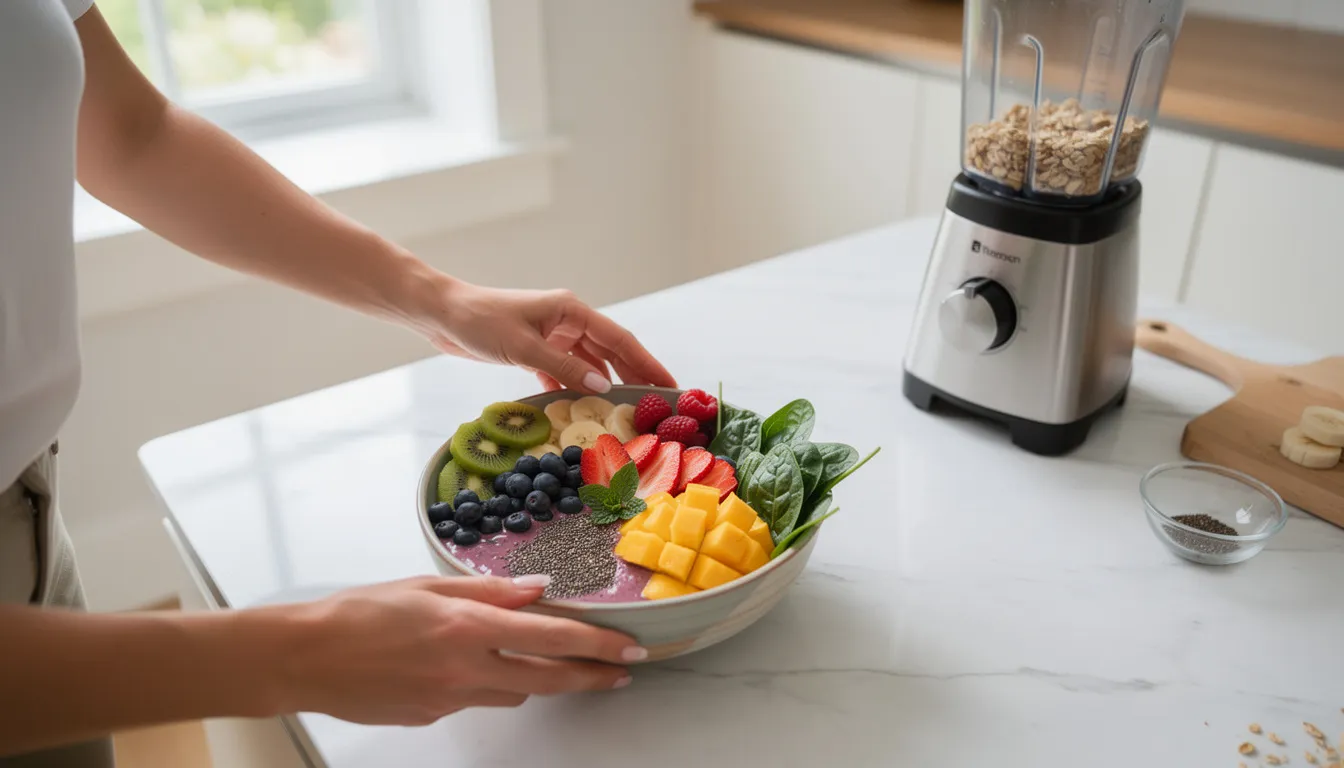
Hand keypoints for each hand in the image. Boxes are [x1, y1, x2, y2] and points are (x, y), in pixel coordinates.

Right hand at [283, 575, 643, 725]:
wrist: (304, 657)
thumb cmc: (359, 611)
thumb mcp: (427, 585)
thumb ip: (489, 590)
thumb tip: (540, 589)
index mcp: (467, 626)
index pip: (552, 637)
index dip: (598, 645)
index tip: (629, 649)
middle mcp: (465, 668)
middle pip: (549, 678)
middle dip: (591, 676)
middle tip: (621, 672)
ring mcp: (450, 699)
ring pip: (513, 691)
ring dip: (531, 676)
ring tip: (532, 657)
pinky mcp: (432, 717)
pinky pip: (473, 701)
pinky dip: (481, 683)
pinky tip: (459, 667)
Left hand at [417, 279, 676, 393]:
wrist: (443, 315)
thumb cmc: (481, 321)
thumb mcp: (524, 347)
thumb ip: (564, 368)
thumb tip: (602, 387)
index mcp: (572, 311)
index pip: (620, 340)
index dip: (647, 363)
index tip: (669, 385)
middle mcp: (568, 322)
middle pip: (611, 353)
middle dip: (635, 377)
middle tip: (658, 405)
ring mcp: (553, 337)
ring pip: (589, 365)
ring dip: (605, 388)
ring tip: (627, 413)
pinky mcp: (536, 351)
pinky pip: (564, 373)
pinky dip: (574, 390)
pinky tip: (584, 412)